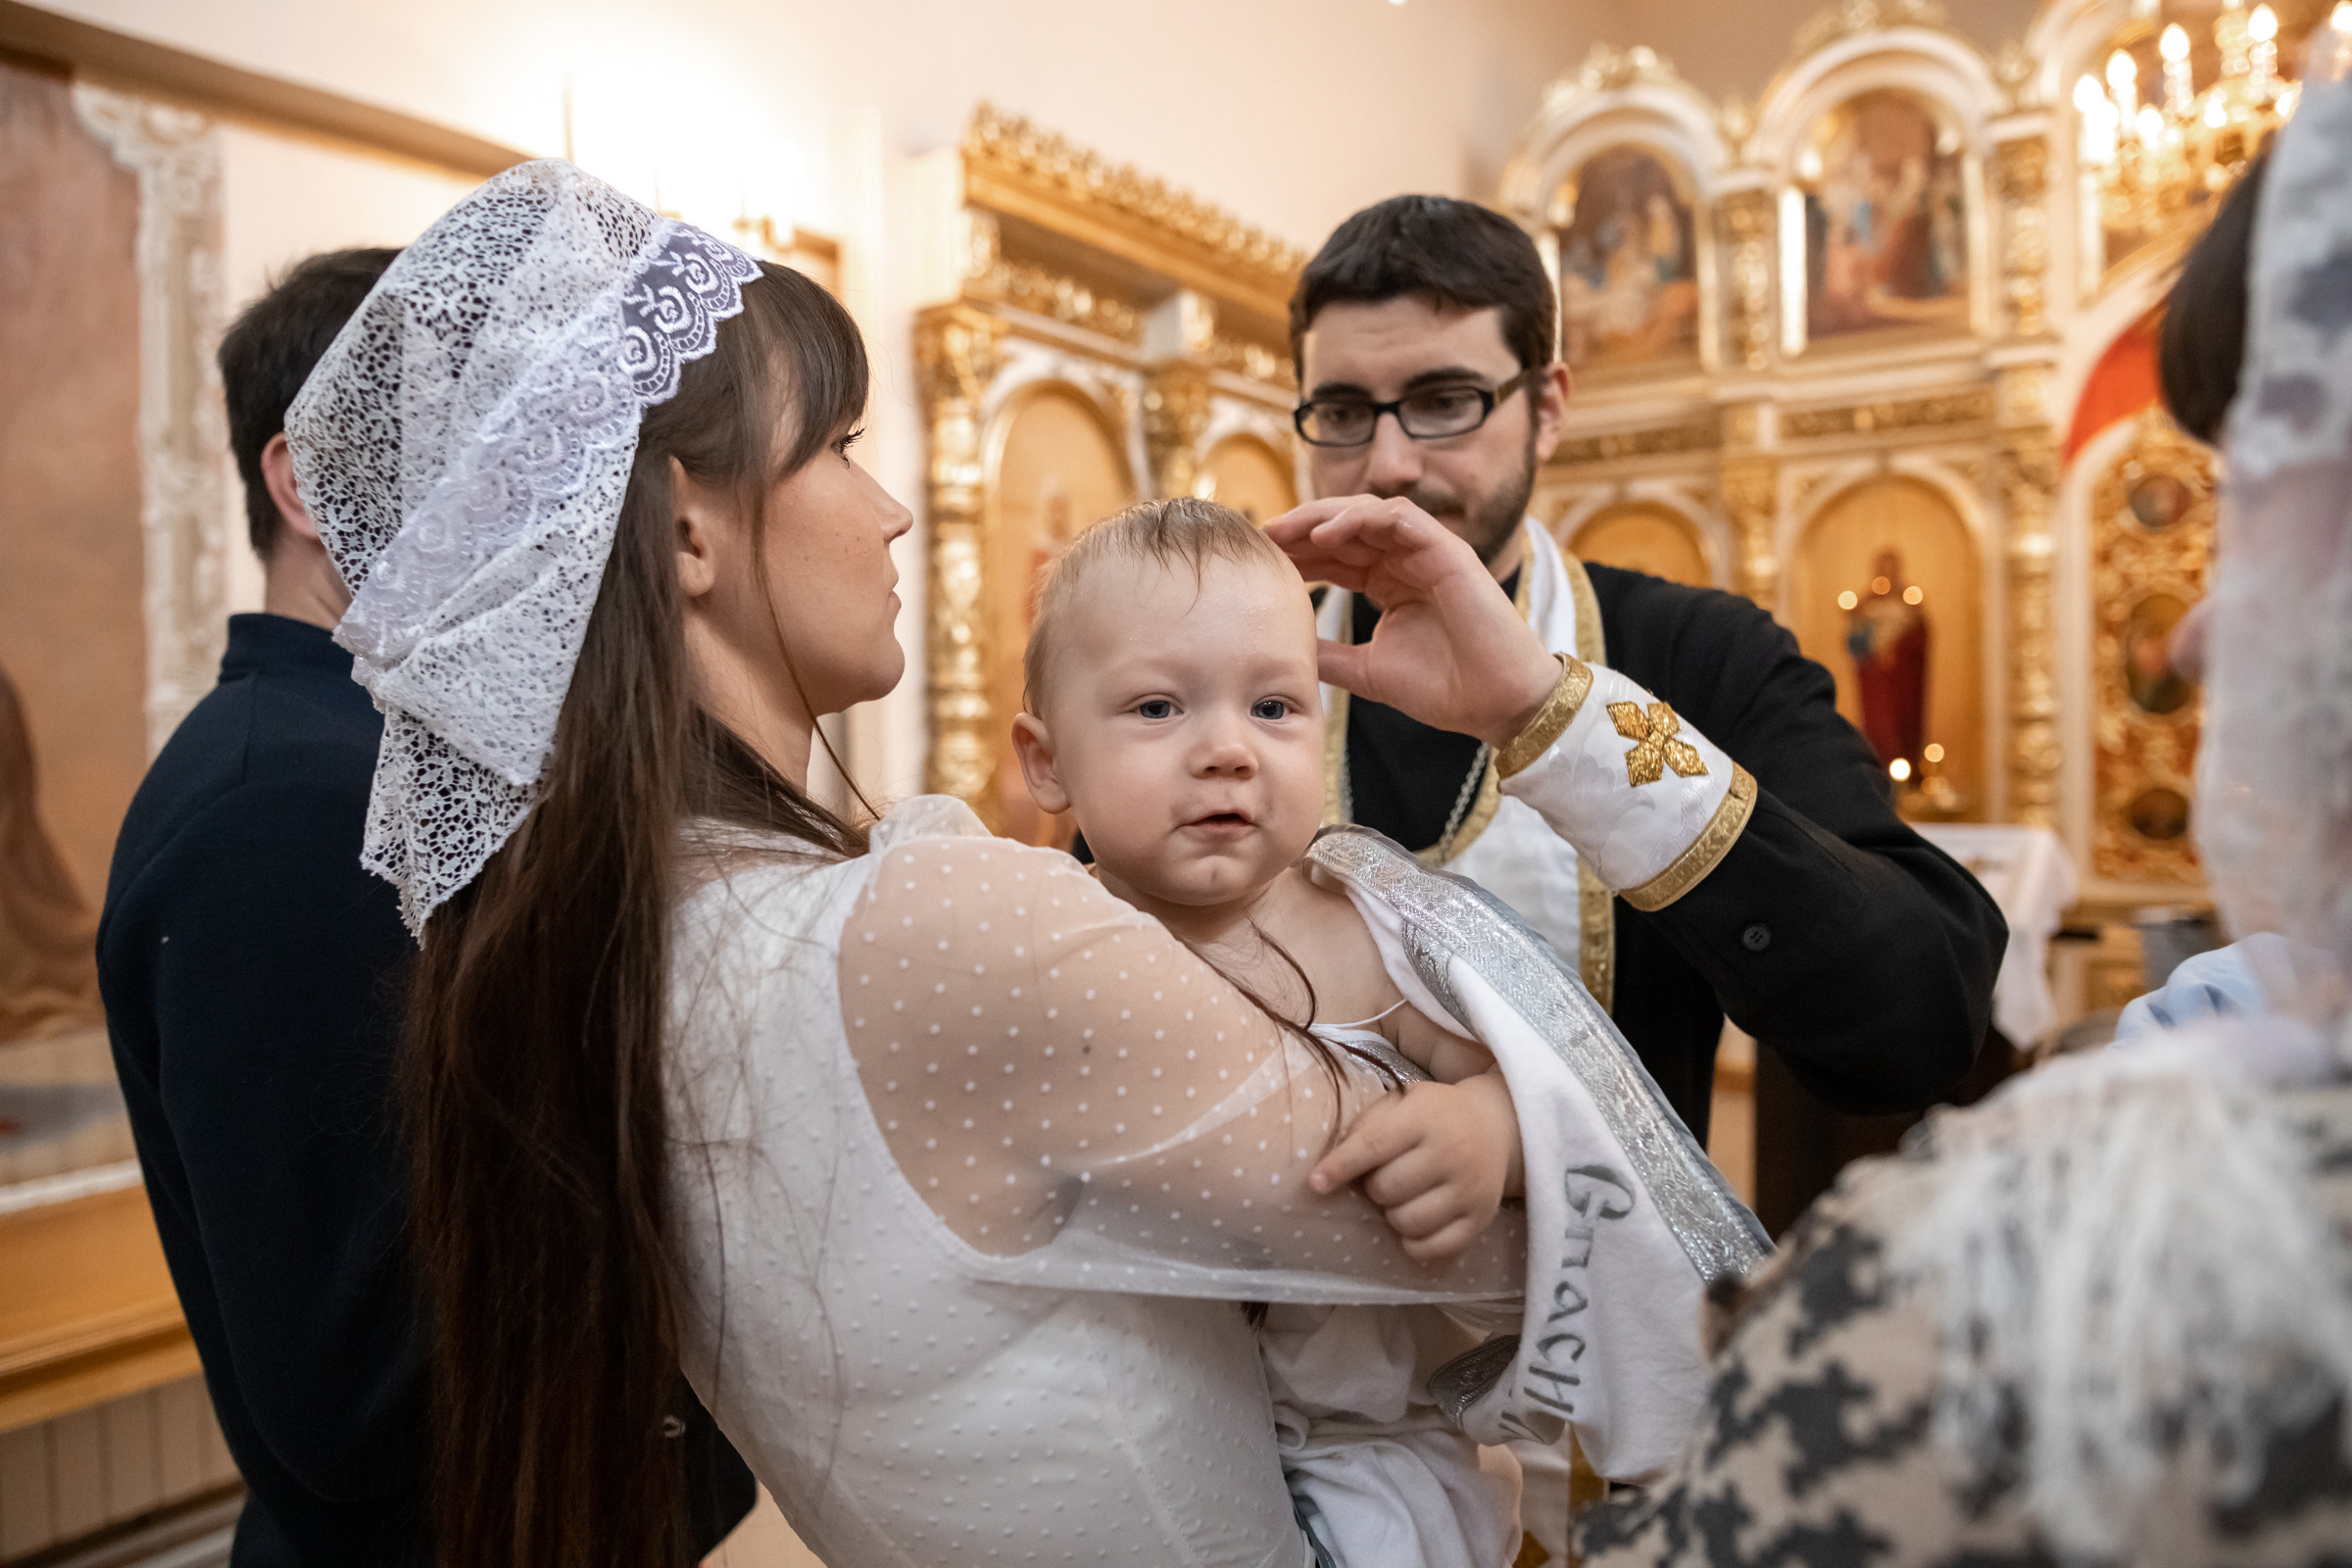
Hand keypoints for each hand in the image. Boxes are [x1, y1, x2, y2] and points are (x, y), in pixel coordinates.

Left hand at [1266, 495, 1559, 747]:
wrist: (1497, 704)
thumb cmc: (1445, 689)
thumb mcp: (1367, 671)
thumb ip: (1328, 654)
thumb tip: (1283, 649)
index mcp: (1389, 583)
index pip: (1334, 555)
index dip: (1296, 554)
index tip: (1257, 562)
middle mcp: (1406, 561)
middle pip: (1344, 528)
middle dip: (1299, 529)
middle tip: (1260, 538)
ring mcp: (1428, 551)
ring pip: (1367, 512)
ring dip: (1322, 516)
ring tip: (1284, 532)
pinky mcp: (1448, 549)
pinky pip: (1399, 516)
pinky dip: (1360, 519)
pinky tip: (1325, 536)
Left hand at [1307, 1072, 1523, 1261]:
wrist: (1496, 1126)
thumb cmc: (1433, 1114)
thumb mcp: (1401, 1103)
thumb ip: (1366, 1127)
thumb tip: (1328, 1169)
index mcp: (1426, 1116)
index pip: (1375, 1144)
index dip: (1341, 1166)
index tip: (1315, 1184)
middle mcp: (1452, 1152)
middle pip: (1388, 1188)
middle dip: (1372, 1189)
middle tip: (1378, 1180)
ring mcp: (1470, 1189)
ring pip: (1408, 1222)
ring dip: (1391, 1215)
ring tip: (1398, 1199)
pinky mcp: (1481, 1219)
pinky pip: (1434, 1248)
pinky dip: (1414, 1243)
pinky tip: (1414, 1225)